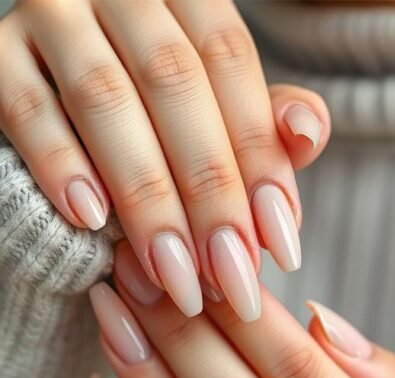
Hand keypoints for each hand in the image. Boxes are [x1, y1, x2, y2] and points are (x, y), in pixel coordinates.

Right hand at [0, 0, 329, 319]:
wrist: (70, 94)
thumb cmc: (170, 114)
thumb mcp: (228, 110)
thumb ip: (269, 123)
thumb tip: (307, 134)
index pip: (229, 62)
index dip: (259, 156)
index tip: (282, 244)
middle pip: (173, 83)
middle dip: (209, 190)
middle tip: (229, 275)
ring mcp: (53, 14)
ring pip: (104, 99)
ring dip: (145, 196)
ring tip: (173, 272)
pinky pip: (26, 107)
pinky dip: (61, 166)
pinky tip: (92, 222)